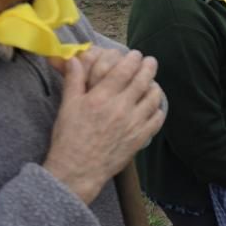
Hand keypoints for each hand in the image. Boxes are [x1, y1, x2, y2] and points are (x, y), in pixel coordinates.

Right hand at [43, 50, 165, 203]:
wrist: (77, 170)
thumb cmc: (69, 138)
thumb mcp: (67, 106)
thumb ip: (73, 80)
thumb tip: (74, 58)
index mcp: (101, 97)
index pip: (124, 71)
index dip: (133, 59)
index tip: (136, 54)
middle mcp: (120, 108)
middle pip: (142, 81)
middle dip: (149, 67)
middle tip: (150, 61)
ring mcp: (133, 124)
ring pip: (153, 98)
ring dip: (155, 87)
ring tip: (153, 83)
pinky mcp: (140, 138)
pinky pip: (157, 119)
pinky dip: (158, 109)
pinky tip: (154, 106)